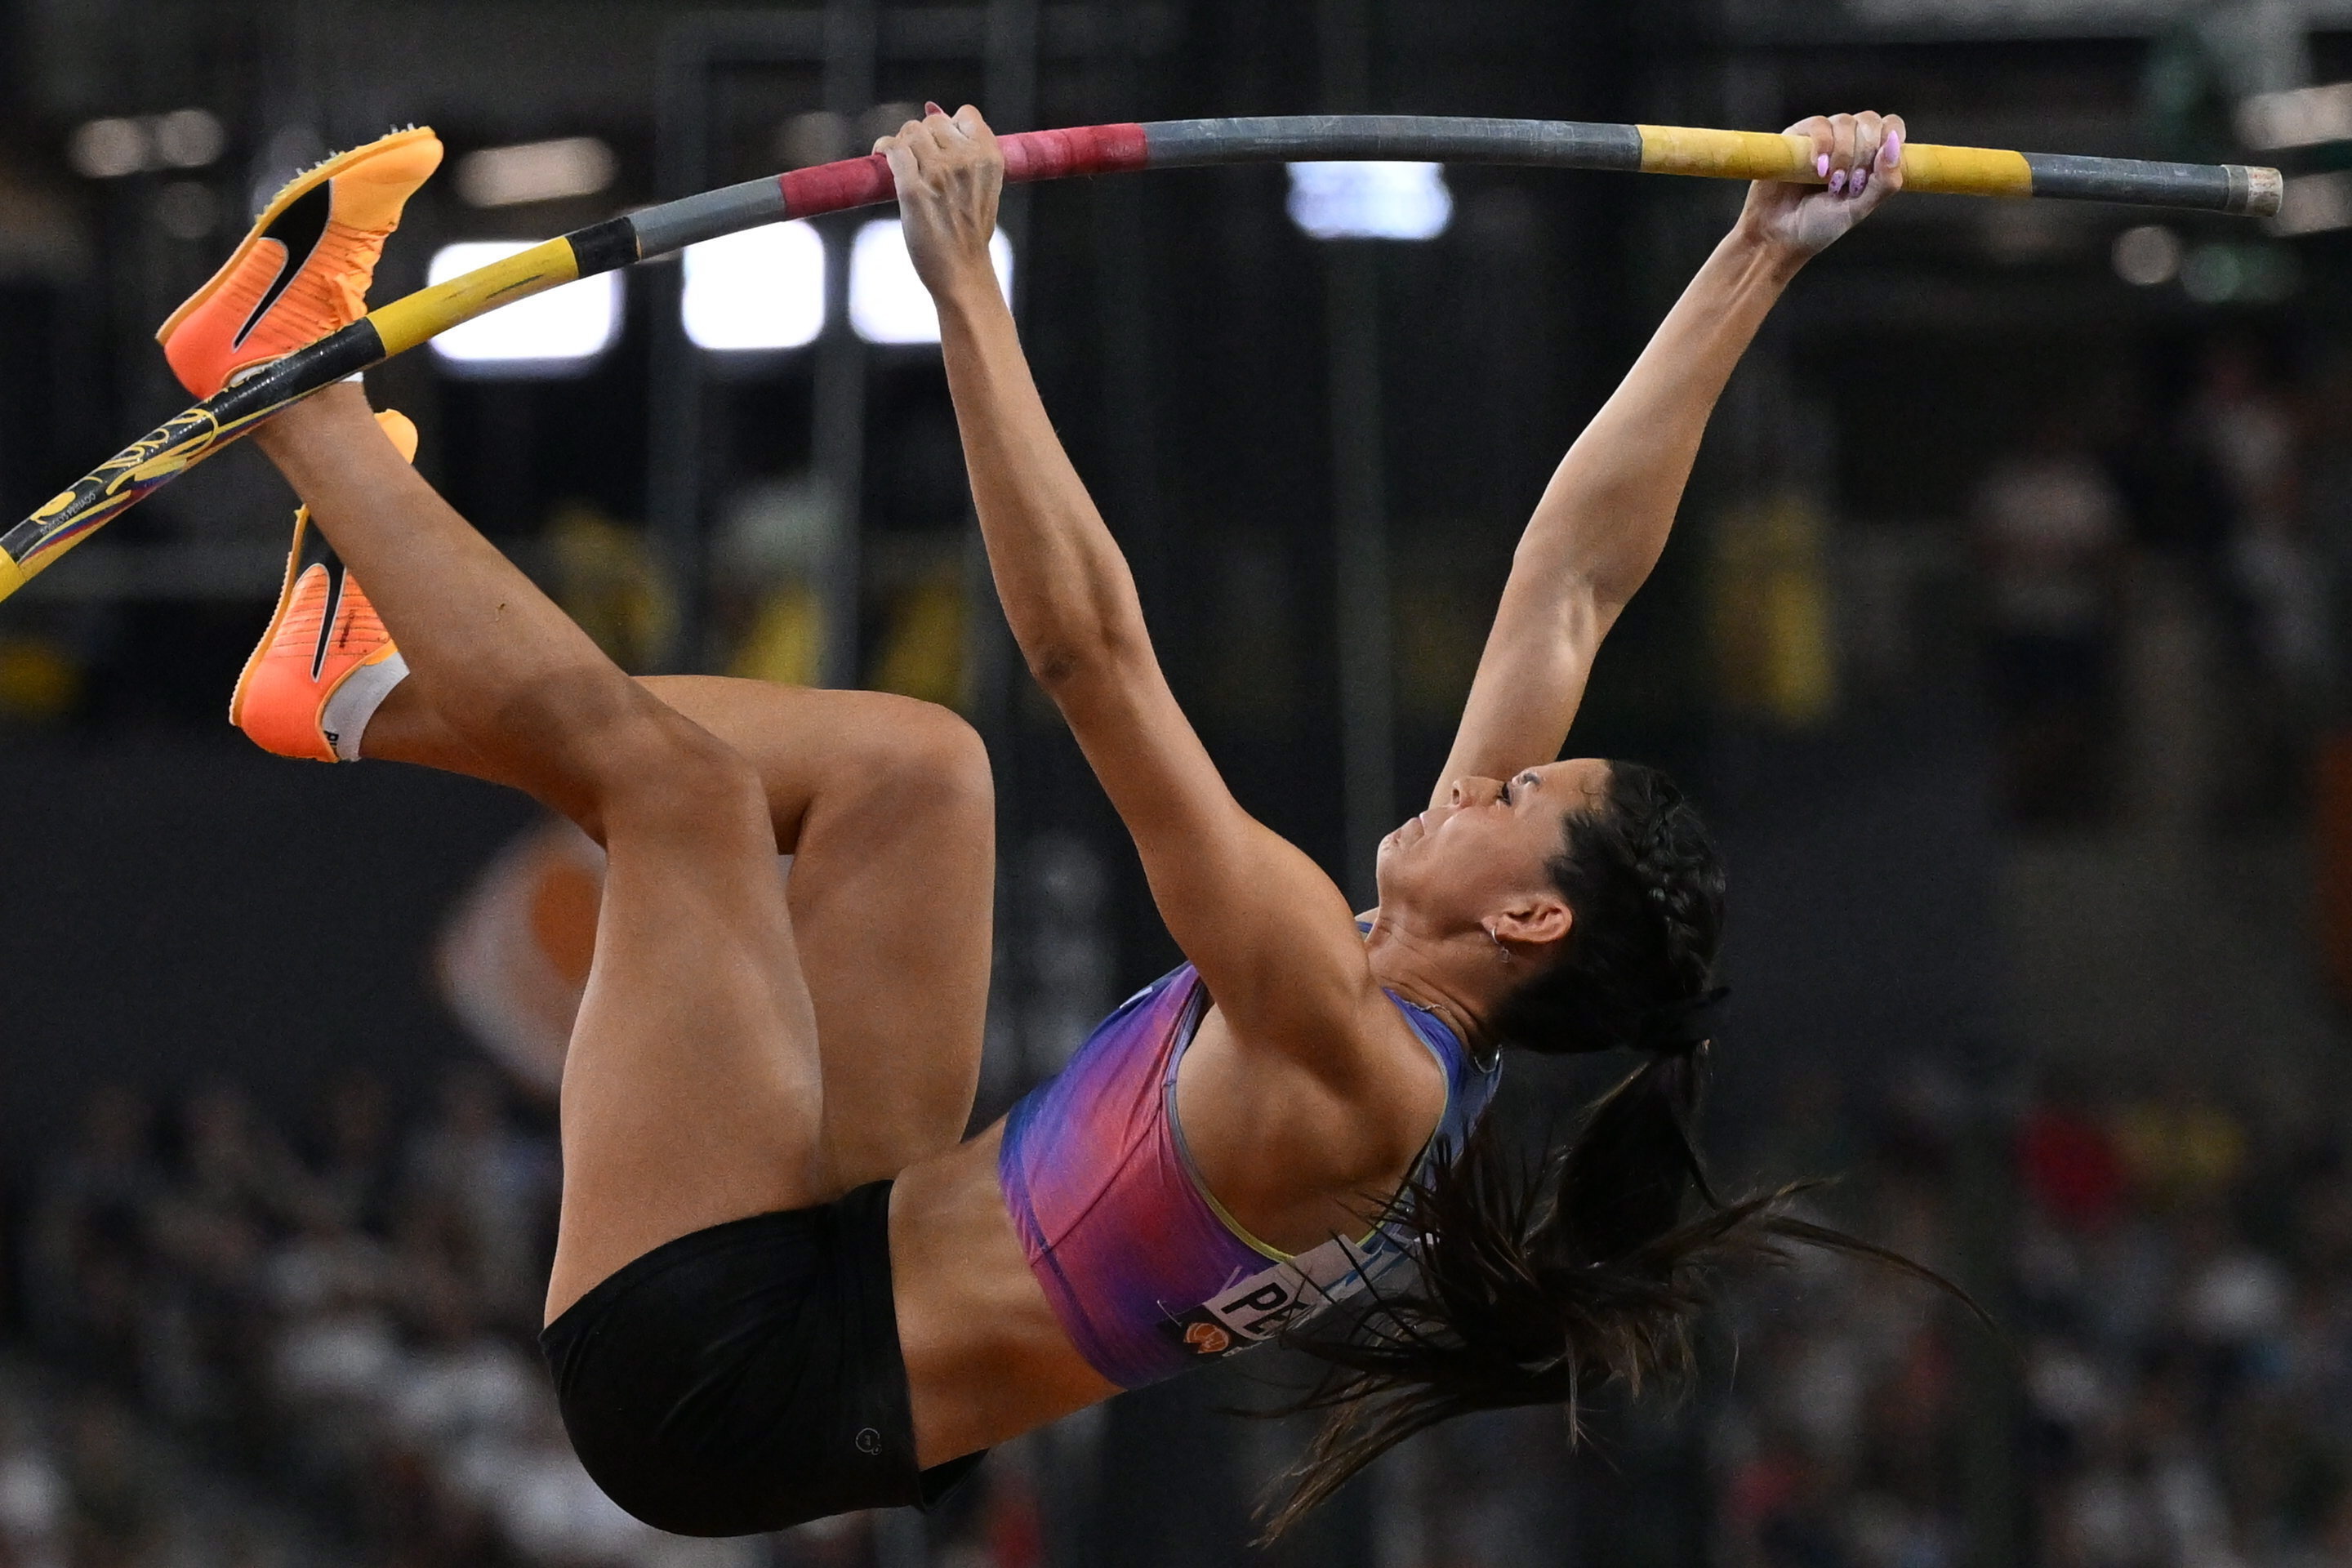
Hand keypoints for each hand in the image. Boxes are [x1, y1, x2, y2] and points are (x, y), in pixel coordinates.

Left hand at [875, 103, 1002, 301]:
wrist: (964, 273)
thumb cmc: (970, 232)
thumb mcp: (983, 187)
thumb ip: (965, 151)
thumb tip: (931, 107)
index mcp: (990, 157)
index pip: (965, 114)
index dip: (951, 125)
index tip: (941, 146)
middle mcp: (965, 160)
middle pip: (932, 122)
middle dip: (922, 136)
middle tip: (916, 159)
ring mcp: (939, 174)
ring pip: (910, 132)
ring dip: (901, 143)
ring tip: (900, 162)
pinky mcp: (913, 190)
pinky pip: (893, 150)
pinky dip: (883, 149)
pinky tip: (879, 156)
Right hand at [1739, 111, 1904, 258]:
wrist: (1778, 236)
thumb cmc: (1818, 226)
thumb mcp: (1859, 209)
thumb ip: (1884, 183)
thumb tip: (1894, 145)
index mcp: (1868, 157)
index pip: (1891, 126)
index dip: (1889, 139)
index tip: (1877, 167)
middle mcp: (1847, 142)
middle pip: (1870, 121)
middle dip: (1864, 153)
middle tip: (1850, 183)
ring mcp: (1822, 138)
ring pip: (1845, 122)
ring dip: (1843, 152)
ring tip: (1830, 182)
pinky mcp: (1797, 136)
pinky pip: (1818, 125)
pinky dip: (1823, 144)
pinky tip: (1818, 168)